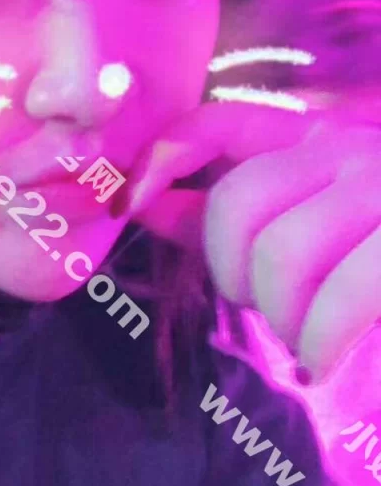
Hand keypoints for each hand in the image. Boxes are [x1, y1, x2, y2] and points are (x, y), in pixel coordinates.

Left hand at [126, 102, 380, 381]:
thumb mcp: (320, 222)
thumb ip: (233, 211)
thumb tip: (143, 201)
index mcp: (324, 141)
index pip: (223, 124)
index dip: (166, 156)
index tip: (131, 200)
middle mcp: (356, 150)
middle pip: (239, 205)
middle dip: (235, 276)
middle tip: (272, 312)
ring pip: (283, 256)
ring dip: (287, 322)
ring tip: (314, 348)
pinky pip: (345, 295)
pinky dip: (324, 341)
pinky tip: (330, 361)